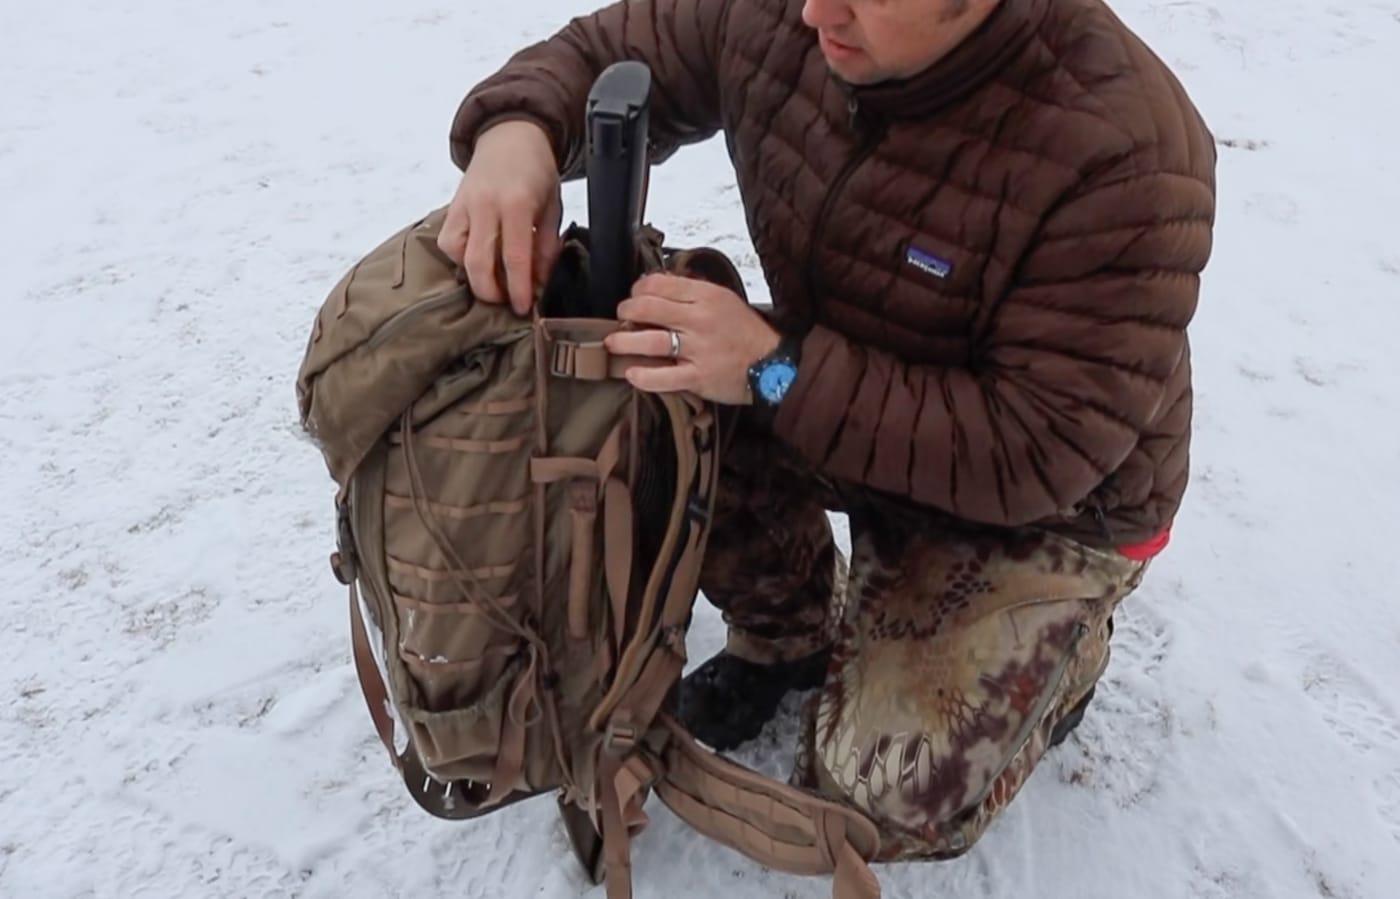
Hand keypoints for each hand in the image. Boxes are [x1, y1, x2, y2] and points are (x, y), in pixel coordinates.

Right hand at [437, 120, 562, 315]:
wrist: (510, 136)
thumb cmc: (536, 171)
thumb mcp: (553, 207)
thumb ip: (546, 246)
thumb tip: (538, 283)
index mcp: (517, 204)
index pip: (515, 257)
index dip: (519, 289)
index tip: (523, 308)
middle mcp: (486, 204)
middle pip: (478, 263)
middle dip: (491, 292)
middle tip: (507, 301)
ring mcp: (464, 205)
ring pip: (458, 255)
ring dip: (475, 276)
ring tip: (495, 281)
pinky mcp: (451, 207)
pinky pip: (448, 243)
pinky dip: (461, 259)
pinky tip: (479, 259)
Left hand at [603, 273, 780, 404]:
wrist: (771, 364)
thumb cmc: (745, 332)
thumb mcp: (723, 299)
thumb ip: (692, 292)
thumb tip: (657, 286)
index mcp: (706, 297)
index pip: (659, 284)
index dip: (638, 289)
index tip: (634, 296)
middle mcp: (700, 320)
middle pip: (648, 308)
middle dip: (626, 311)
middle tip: (621, 318)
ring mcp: (698, 350)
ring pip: (651, 341)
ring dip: (624, 341)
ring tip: (613, 344)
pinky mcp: (698, 377)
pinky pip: (664, 378)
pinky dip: (643, 376)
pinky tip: (631, 373)